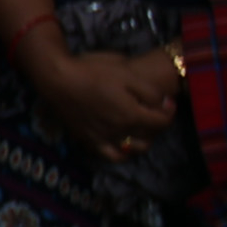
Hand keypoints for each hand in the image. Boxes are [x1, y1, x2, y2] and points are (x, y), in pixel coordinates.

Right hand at [33, 48, 179, 161]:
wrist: (57, 78)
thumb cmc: (92, 71)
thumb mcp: (127, 73)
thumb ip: (150, 91)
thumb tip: (165, 104)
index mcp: (132, 114)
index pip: (163, 122)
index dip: (169, 111)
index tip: (166, 101)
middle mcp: (120, 131)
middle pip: (150, 135)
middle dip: (157, 124)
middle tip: (153, 110)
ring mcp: (104, 137)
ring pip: (134, 149)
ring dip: (143, 140)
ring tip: (139, 127)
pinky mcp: (89, 139)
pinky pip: (111, 156)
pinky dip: (122, 153)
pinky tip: (122, 142)